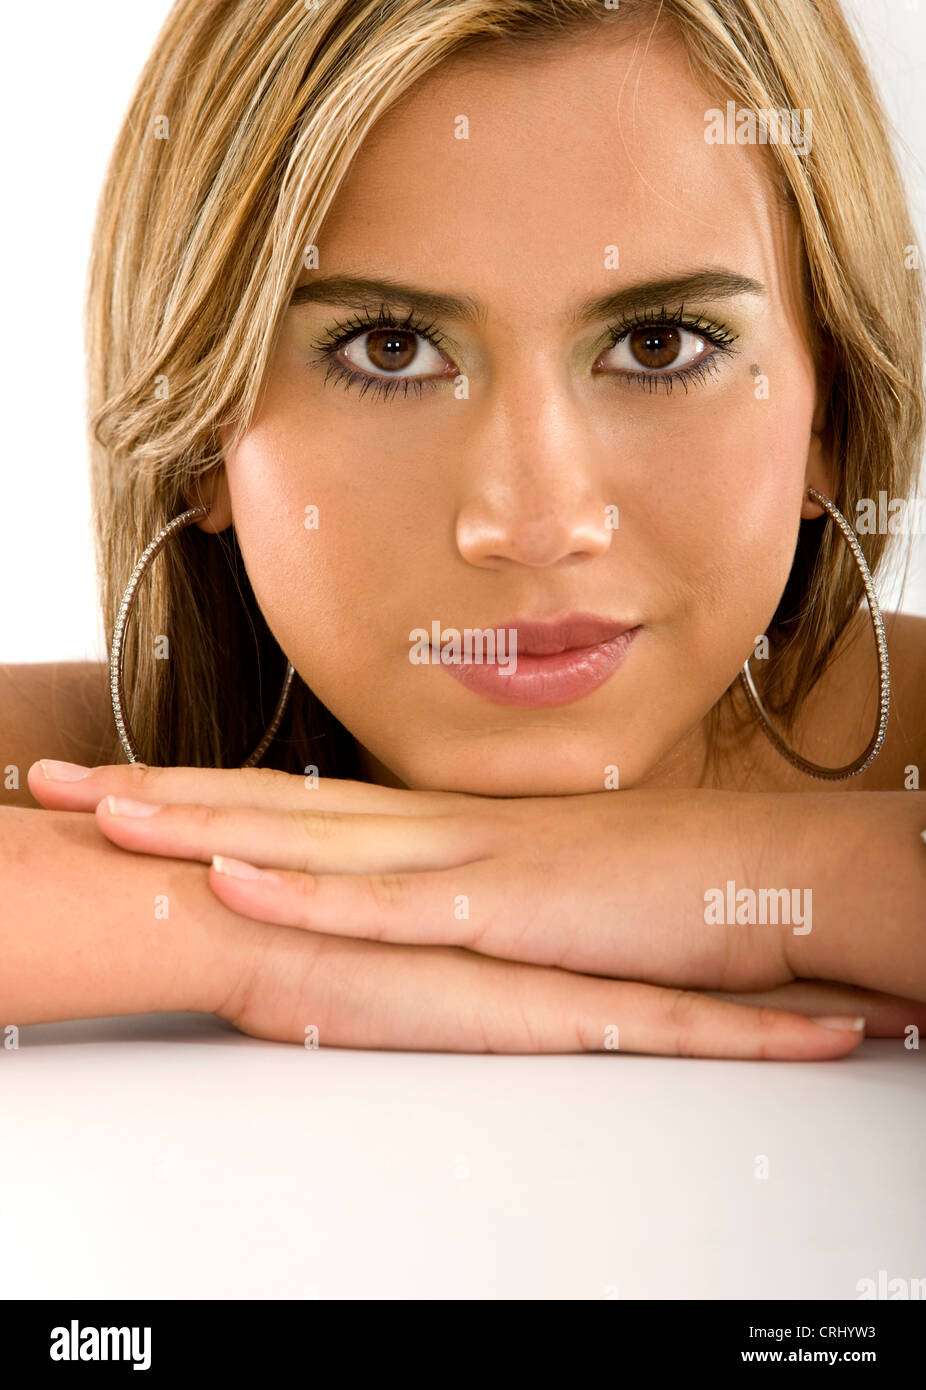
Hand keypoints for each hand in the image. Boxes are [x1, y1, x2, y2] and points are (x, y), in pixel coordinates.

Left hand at [26, 760, 922, 1054]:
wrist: (764, 875)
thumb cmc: (661, 883)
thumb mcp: (542, 885)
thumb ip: (474, 886)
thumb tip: (421, 895)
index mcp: (441, 823)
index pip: (296, 800)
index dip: (201, 792)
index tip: (119, 783)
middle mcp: (435, 826)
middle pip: (272, 804)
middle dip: (158, 795)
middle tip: (56, 779)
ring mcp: (463, 861)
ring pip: (305, 839)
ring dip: (198, 828)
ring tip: (98, 813)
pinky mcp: (504, 909)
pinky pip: (385, 905)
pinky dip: (302, 890)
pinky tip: (228, 876)